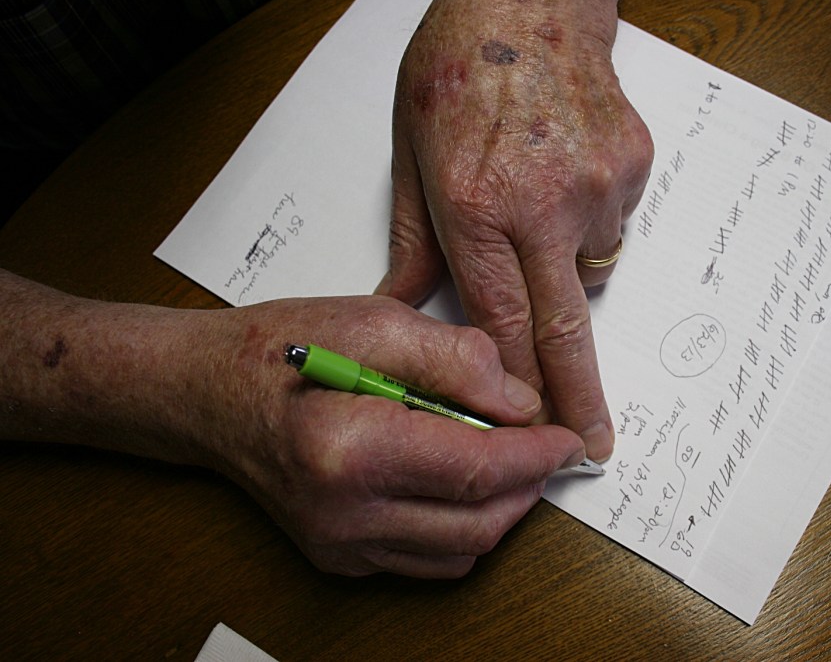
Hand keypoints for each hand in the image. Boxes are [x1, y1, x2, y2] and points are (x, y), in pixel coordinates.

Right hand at [199, 295, 586, 577]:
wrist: (208, 394)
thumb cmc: (281, 350)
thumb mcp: (375, 323)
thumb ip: (457, 359)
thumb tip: (522, 402)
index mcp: (351, 451)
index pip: (477, 471)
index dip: (537, 455)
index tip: (567, 437)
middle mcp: (344, 515)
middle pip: (478, 525)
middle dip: (528, 487)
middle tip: (544, 447)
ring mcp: (340, 546)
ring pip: (459, 553)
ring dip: (499, 512)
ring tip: (506, 462)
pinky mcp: (340, 558)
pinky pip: (426, 562)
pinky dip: (462, 529)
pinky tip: (460, 485)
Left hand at [381, 0, 653, 460]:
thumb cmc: (460, 66)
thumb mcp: (411, 153)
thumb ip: (412, 243)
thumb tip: (403, 311)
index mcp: (476, 206)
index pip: (500, 327)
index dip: (519, 393)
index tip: (536, 437)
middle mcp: (541, 204)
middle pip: (565, 329)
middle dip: (580, 398)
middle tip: (595, 444)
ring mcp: (595, 184)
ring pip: (590, 268)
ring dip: (566, 265)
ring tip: (538, 204)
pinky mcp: (631, 166)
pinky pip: (613, 222)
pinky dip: (588, 217)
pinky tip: (563, 170)